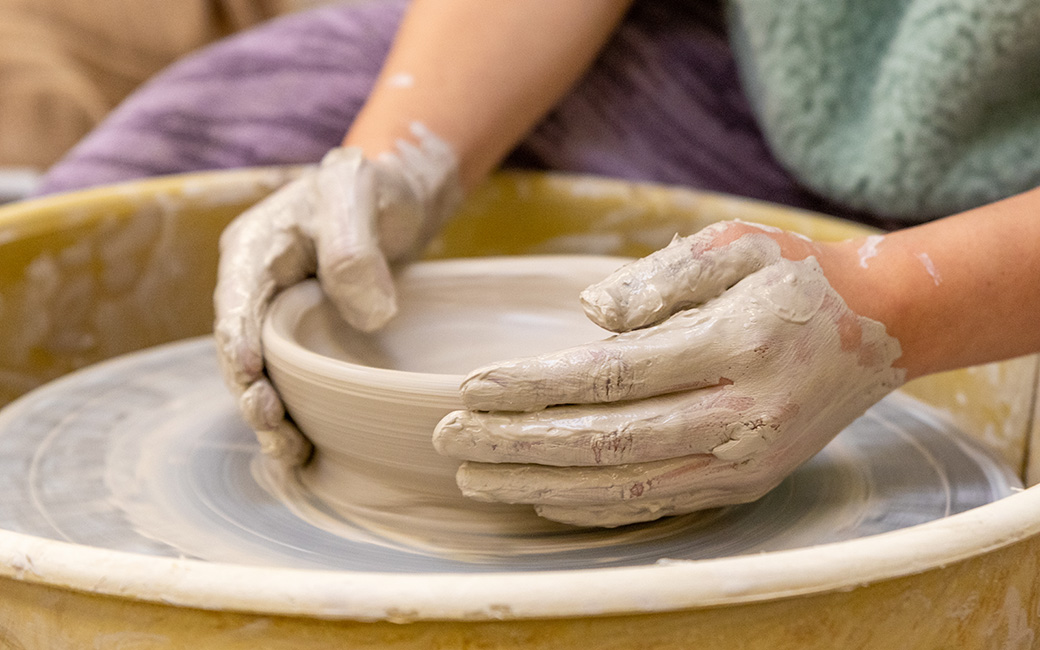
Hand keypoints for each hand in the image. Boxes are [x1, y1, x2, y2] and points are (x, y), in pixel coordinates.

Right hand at [214, 124, 459, 464]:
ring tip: (289, 450)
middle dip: (251, 392)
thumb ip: (355, 248)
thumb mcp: (362, 196)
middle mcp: (257, 286)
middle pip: (240, 348)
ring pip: (263, 372)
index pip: (237, 301)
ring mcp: (280, 314)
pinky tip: (308, 447)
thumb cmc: (377, 186)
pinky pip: (291, 378)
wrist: (400, 195)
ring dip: (270, 413)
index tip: (250, 376)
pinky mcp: (306, 336)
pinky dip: (295, 411)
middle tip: (273, 426)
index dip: (238, 341)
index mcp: (257, 248)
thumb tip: (367, 316)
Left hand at [433, 221, 905, 526]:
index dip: (535, 386)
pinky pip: (657, 504)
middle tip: (450, 438)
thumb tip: (589, 314)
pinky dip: (595, 507)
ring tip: (476, 478)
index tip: (471, 386)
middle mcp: (740, 416)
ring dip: (542, 484)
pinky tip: (543, 500)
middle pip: (607, 440)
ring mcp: (743, 460)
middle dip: (518, 443)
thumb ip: (662, 278)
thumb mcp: (737, 245)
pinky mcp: (744, 483)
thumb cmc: (797, 275)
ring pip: (625, 485)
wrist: (881, 327)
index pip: (612, 376)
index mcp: (734, 346)